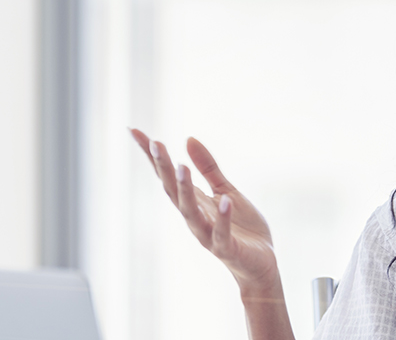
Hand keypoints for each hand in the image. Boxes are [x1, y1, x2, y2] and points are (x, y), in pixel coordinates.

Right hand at [129, 128, 281, 296]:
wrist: (260, 263)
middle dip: (164, 169)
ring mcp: (209, 234)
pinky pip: (221, 233)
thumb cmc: (241, 228)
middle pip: (173, 191)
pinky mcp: (227, 248)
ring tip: (181, 167)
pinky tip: (224, 200)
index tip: (135, 131)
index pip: (167, 176)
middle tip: (156, 143)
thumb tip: (188, 139)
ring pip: (191, 212)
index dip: (151, 155)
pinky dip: (222, 218)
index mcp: (194, 202)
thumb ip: (208, 168)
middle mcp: (195, 218)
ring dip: (185, 191)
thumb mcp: (225, 191)